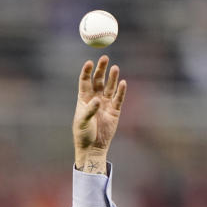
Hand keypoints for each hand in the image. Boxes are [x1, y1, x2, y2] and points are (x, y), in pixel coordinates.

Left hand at [73, 56, 126, 173]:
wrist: (93, 147)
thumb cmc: (83, 134)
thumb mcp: (82, 121)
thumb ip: (90, 109)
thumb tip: (97, 100)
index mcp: (83, 99)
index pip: (85, 81)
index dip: (87, 71)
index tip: (90, 62)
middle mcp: (95, 98)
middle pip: (98, 80)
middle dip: (101, 69)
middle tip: (105, 58)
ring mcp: (105, 103)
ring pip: (110, 86)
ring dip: (112, 77)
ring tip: (115, 67)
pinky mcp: (115, 110)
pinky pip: (119, 98)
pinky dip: (121, 91)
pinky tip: (123, 83)